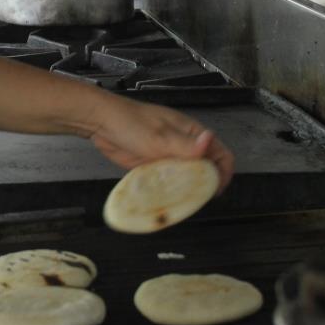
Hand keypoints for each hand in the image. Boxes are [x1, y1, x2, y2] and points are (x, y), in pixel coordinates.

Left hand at [86, 100, 234, 192]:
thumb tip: (210, 140)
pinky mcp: (154, 165)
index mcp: (191, 133)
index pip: (220, 153)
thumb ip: (185, 144)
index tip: (217, 189)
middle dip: (206, 184)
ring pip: (187, 177)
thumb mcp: (160, 136)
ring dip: (188, 189)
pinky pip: (169, 180)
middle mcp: (183, 146)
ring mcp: (168, 156)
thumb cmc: (131, 123)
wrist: (101, 124)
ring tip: (183, 201)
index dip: (223, 172)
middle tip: (198, 198)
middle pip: (205, 168)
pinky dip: (171, 189)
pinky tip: (168, 198)